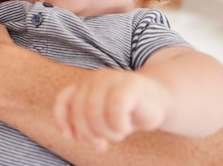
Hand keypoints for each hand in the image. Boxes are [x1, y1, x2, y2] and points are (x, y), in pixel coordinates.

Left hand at [54, 69, 169, 149]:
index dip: (63, 120)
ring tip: (117, 134)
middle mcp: (95, 78)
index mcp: (85, 83)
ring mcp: (112, 78)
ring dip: (105, 131)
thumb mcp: (101, 116)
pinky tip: (125, 128)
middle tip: (101, 144)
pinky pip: (115, 110)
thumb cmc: (127, 111)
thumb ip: (84, 121)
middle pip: (80, 110)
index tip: (70, 138)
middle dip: (88, 133)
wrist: (159, 100)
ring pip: (94, 111)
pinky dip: (118, 125)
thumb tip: (72, 135)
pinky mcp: (130, 85)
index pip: (64, 100)